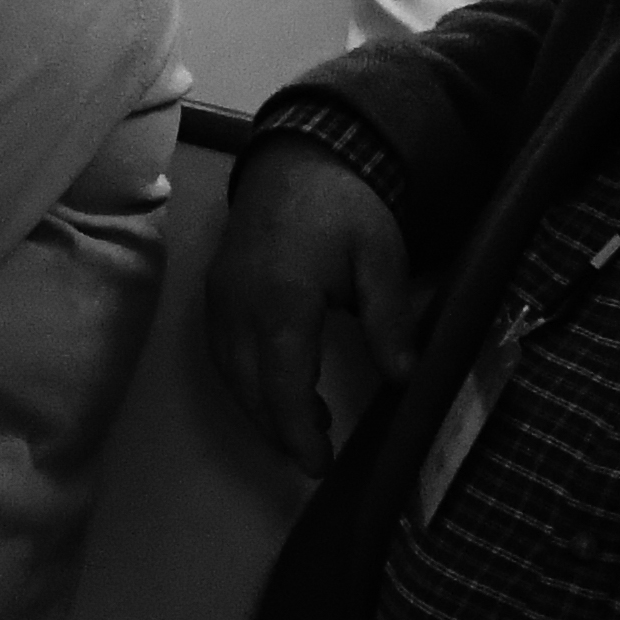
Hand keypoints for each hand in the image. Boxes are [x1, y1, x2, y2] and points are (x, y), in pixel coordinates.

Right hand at [201, 138, 417, 475]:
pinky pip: (222, 351)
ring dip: (260, 407)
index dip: (298, 432)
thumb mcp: (381, 258)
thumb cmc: (347, 207)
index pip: (282, 384)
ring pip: (229, 373)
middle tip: (315, 457)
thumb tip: (403, 379)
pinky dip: (246, 379)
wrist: (300, 155)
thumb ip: (388, 321)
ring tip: (307, 426)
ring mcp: (220, 297)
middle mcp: (239, 303)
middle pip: (247, 387)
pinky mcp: (216, 291)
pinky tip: (280, 385)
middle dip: (277, 430)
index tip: (318, 464)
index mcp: (283, 299)